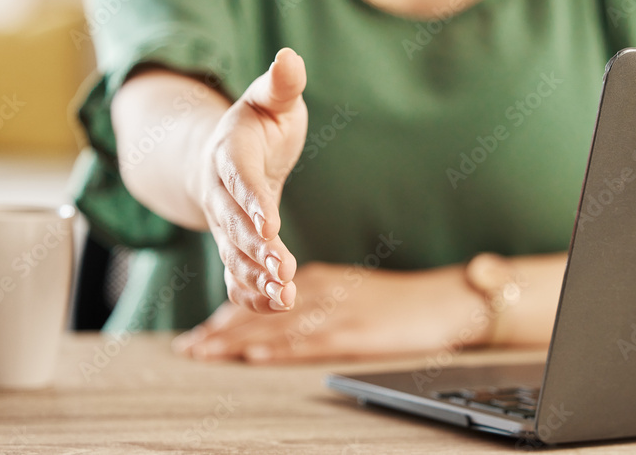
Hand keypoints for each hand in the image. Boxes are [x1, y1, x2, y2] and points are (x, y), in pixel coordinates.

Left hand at [171, 262, 492, 362]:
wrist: (447, 300)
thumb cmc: (404, 301)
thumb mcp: (355, 292)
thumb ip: (321, 301)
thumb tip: (286, 318)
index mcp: (321, 280)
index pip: (263, 298)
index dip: (228, 316)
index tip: (200, 332)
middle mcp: (321, 292)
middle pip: (261, 313)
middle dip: (220, 331)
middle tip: (187, 347)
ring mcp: (337, 312)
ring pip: (276, 327)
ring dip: (236, 341)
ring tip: (203, 352)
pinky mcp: (355, 333)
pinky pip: (310, 342)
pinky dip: (279, 349)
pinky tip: (254, 355)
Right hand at [191, 48, 307, 312]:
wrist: (221, 155)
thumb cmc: (257, 124)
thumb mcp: (269, 99)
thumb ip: (282, 84)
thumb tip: (290, 56)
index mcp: (230, 153)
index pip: (239, 179)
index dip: (253, 201)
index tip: (271, 224)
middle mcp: (221, 193)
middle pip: (234, 224)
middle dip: (257, 249)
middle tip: (283, 270)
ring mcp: (224, 223)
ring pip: (234, 255)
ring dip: (257, 278)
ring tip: (285, 297)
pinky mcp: (232, 247)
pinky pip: (235, 274)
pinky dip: (250, 293)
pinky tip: (276, 307)